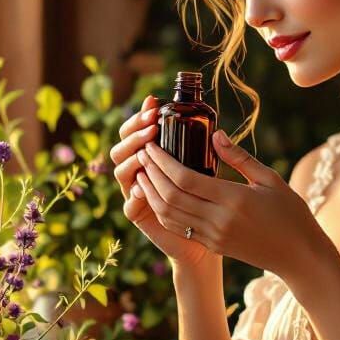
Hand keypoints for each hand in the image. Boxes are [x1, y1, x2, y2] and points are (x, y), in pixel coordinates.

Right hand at [109, 94, 217, 268]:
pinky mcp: (140, 216)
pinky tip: (142, 185)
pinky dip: (135, 194)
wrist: (209, 236)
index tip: (154, 103)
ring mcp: (136, 195)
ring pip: (122, 173)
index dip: (140, 116)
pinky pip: (130, 205)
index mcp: (152, 158)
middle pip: (121, 148)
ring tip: (146, 151)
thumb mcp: (216, 172)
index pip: (136, 131)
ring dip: (131, 159)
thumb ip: (215, 156)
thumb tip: (218, 132)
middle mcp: (140, 174)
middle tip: (152, 126)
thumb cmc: (213, 199)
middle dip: (133, 134)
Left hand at [134, 128, 329, 280]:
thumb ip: (239, 158)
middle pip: (171, 196)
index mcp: (233, 199)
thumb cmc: (291, 213)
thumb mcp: (270, 179)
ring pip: (170, 214)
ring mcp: (214, 236)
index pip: (185, 178)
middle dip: (151, 174)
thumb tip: (215, 134)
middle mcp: (218, 219)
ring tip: (143, 174)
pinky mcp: (213, 245)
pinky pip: (180, 227)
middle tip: (141, 154)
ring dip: (152, 193)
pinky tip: (158, 196)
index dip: (162, 162)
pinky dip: (163, 211)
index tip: (151, 146)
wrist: (299, 256)